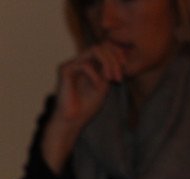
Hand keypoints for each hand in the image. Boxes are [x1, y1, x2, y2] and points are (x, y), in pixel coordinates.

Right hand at [41, 43, 125, 172]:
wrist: (72, 121)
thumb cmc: (87, 107)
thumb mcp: (105, 84)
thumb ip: (110, 68)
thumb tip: (121, 53)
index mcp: (88, 64)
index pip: (105, 48)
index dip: (118, 54)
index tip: (125, 68)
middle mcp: (79, 61)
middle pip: (102, 46)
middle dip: (115, 59)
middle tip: (119, 76)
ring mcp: (71, 64)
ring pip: (95, 50)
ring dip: (108, 63)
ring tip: (111, 78)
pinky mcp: (65, 70)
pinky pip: (86, 64)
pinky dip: (95, 75)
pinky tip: (97, 86)